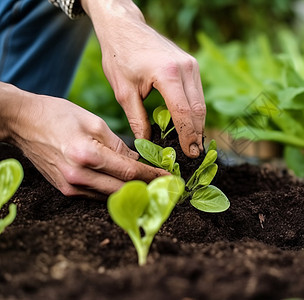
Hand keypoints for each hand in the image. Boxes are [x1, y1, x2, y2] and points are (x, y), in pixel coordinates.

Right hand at [1, 84, 168, 197]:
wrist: (22, 122)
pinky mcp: (65, 190)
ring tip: (149, 186)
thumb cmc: (58, 115)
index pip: (129, 172)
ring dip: (131, 192)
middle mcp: (78, 176)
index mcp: (87, 155)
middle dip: (146, 188)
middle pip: (122, 190)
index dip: (152, 175)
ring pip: (109, 196)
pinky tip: (124, 185)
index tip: (168, 177)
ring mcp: (70, 187)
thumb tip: (137, 161)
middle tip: (164, 186)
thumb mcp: (94, 122)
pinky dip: (112, 190)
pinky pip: (96, 195)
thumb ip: (118, 145)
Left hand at [82, 0, 205, 157]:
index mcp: (167, 74)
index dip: (187, 136)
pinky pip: (197, 93)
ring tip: (191, 142)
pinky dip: (194, 110)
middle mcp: (185, 68)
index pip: (183, 113)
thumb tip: (148, 143)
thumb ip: (137, 119)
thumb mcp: (123, 92)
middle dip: (196, 134)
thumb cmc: (119, 56)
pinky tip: (188, 123)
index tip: (189, 154)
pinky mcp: (191, 64)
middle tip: (193, 153)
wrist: (124, 27)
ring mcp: (191, 64)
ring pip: (201, 102)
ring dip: (197, 123)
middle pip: (198, 110)